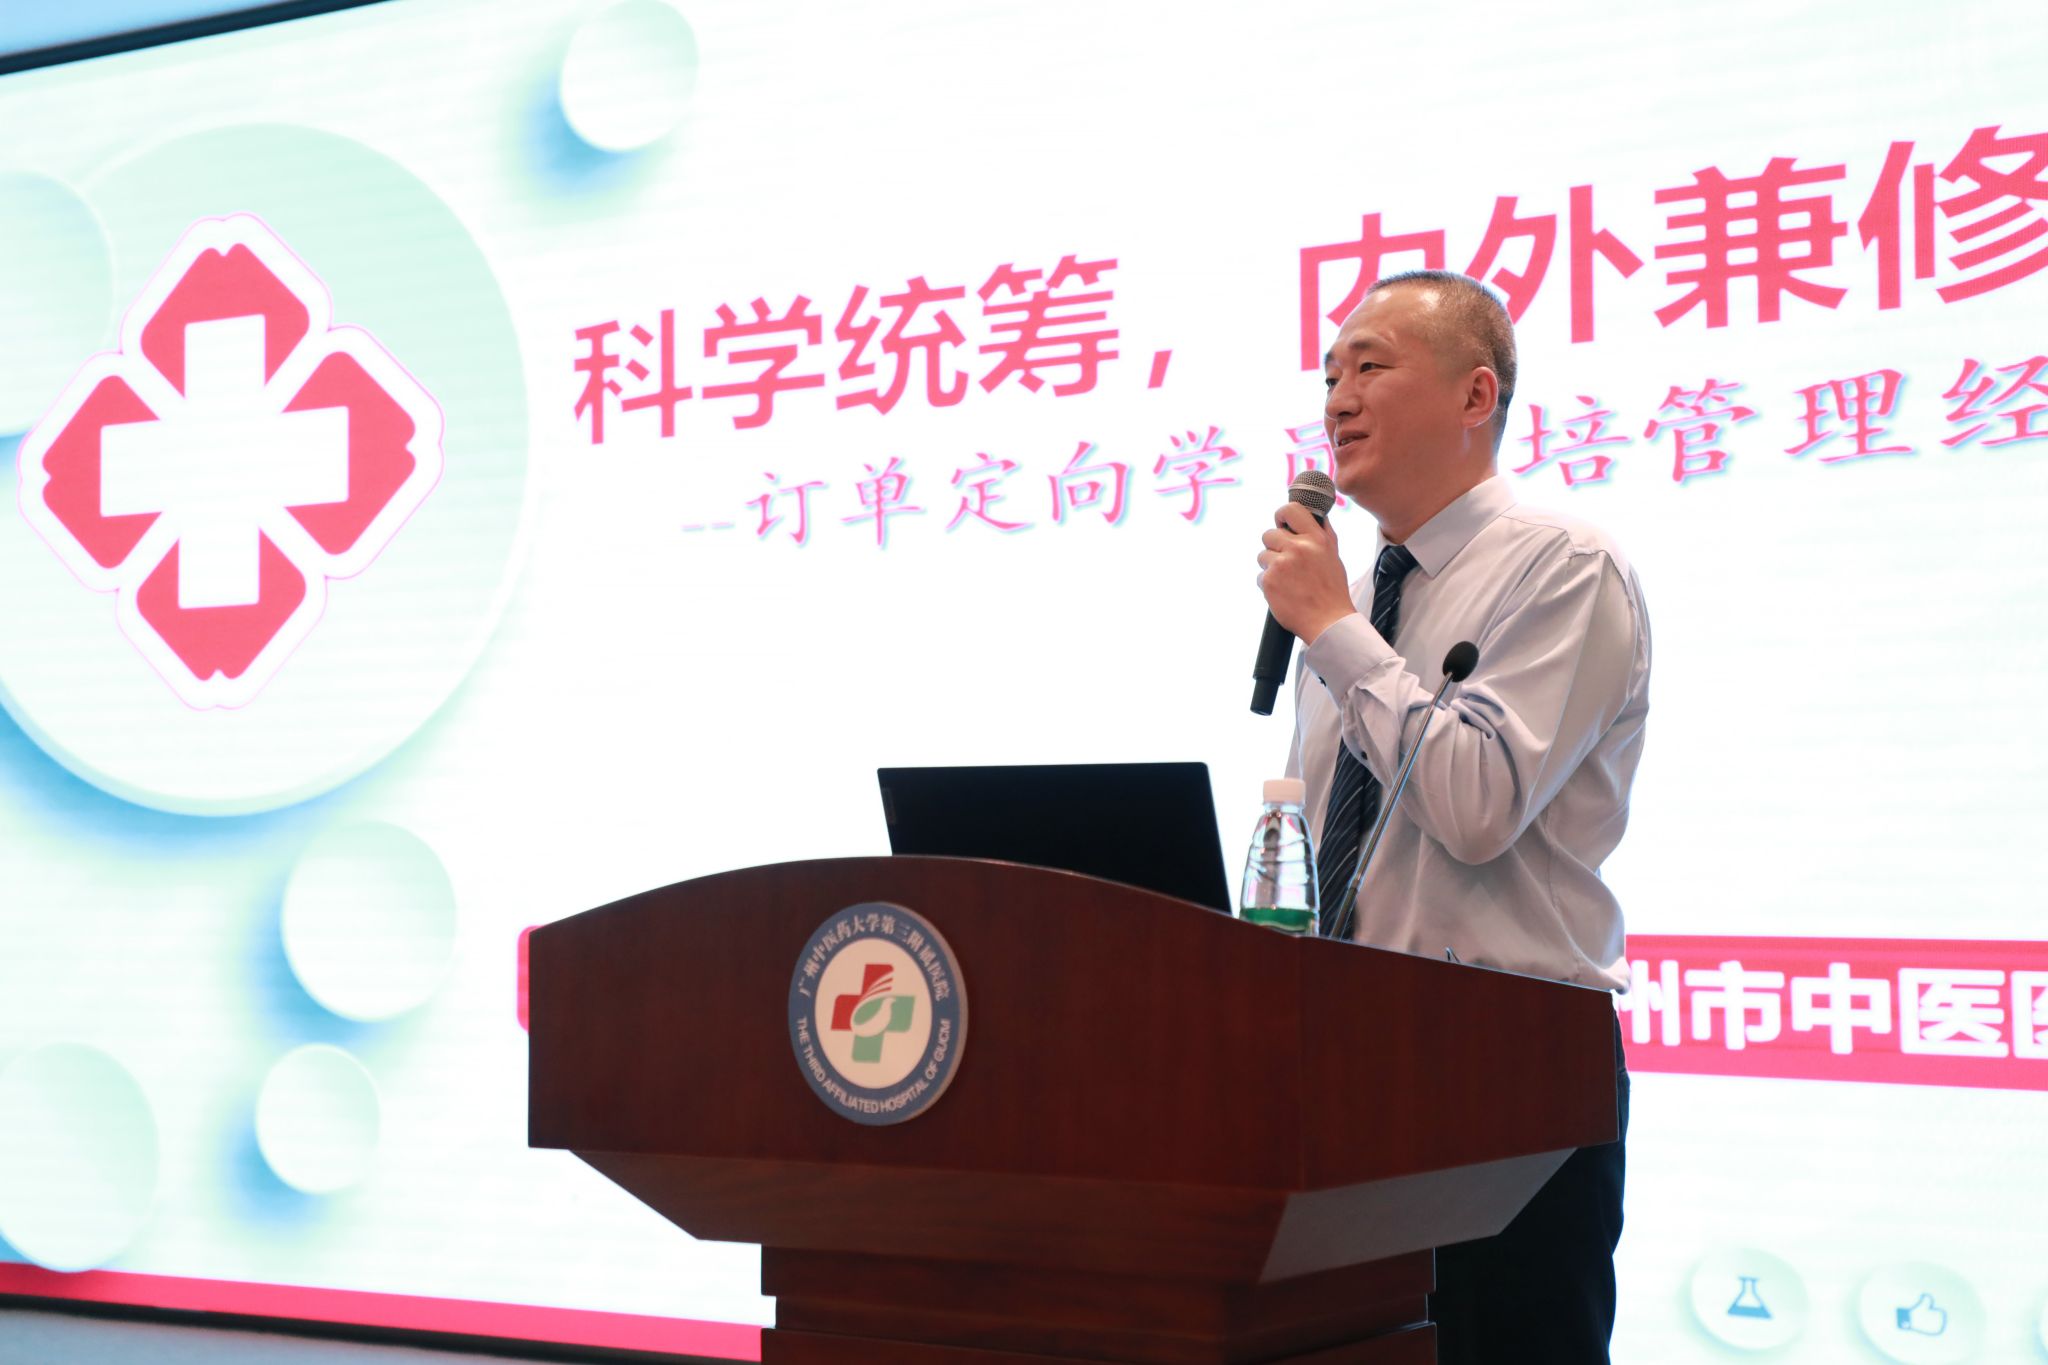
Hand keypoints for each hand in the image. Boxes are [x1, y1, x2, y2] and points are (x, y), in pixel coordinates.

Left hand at [1257, 503, 1356, 644]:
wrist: (1328, 622)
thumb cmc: (1332, 591)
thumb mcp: (1333, 556)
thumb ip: (1323, 534)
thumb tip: (1316, 515)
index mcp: (1316, 539)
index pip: (1291, 510)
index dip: (1281, 515)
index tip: (1281, 524)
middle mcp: (1298, 548)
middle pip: (1269, 534)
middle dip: (1274, 547)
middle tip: (1286, 563)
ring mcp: (1281, 564)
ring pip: (1262, 556)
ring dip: (1270, 567)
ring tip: (1288, 581)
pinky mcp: (1268, 580)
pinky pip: (1261, 576)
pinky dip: (1269, 584)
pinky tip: (1284, 593)